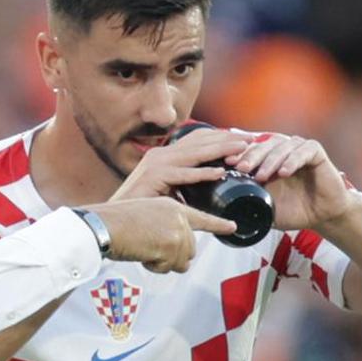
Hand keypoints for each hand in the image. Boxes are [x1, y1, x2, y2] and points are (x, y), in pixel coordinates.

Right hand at [85, 199, 235, 272]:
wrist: (104, 227)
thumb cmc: (114, 226)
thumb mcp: (145, 219)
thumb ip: (164, 229)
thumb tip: (176, 252)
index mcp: (171, 207)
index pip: (201, 217)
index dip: (218, 225)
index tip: (232, 227)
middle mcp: (178, 216)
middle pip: (189, 249)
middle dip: (172, 257)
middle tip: (149, 249)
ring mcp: (177, 229)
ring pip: (182, 260)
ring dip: (163, 263)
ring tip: (144, 249)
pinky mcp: (173, 242)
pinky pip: (171, 266)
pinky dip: (156, 266)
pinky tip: (143, 253)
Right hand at [111, 127, 251, 199]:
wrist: (110, 221)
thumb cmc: (136, 212)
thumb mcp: (164, 197)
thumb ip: (182, 194)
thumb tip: (202, 203)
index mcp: (163, 158)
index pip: (196, 143)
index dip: (219, 139)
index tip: (241, 141)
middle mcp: (160, 156)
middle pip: (199, 143)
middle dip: (226, 141)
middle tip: (251, 140)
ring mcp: (156, 164)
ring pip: (195, 154)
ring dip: (220, 150)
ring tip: (242, 151)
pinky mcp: (154, 177)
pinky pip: (183, 174)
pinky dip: (202, 173)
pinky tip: (219, 171)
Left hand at [228, 133, 353, 231]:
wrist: (322, 216)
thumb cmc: (294, 210)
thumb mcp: (266, 208)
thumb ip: (248, 203)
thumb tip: (223, 212)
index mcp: (268, 160)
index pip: (251, 150)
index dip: (240, 155)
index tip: (227, 164)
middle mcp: (282, 151)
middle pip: (264, 145)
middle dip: (251, 156)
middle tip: (241, 168)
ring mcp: (299, 149)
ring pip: (282, 146)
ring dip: (270, 160)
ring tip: (261, 176)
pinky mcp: (316, 153)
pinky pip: (304, 151)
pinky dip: (293, 160)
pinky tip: (284, 172)